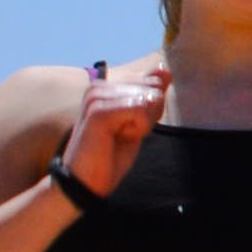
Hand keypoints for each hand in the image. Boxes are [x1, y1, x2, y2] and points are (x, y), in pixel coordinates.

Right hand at [56, 57, 168, 197]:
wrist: (85, 182)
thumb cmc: (110, 155)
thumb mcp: (137, 123)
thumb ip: (150, 95)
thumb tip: (165, 69)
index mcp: (105, 85)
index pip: (155, 82)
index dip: (152, 111)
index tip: (128, 128)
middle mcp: (98, 85)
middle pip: (155, 89)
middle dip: (149, 116)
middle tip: (123, 135)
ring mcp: (96, 96)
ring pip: (150, 99)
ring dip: (142, 125)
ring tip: (116, 137)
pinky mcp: (98, 111)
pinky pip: (140, 109)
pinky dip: (138, 128)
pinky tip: (115, 138)